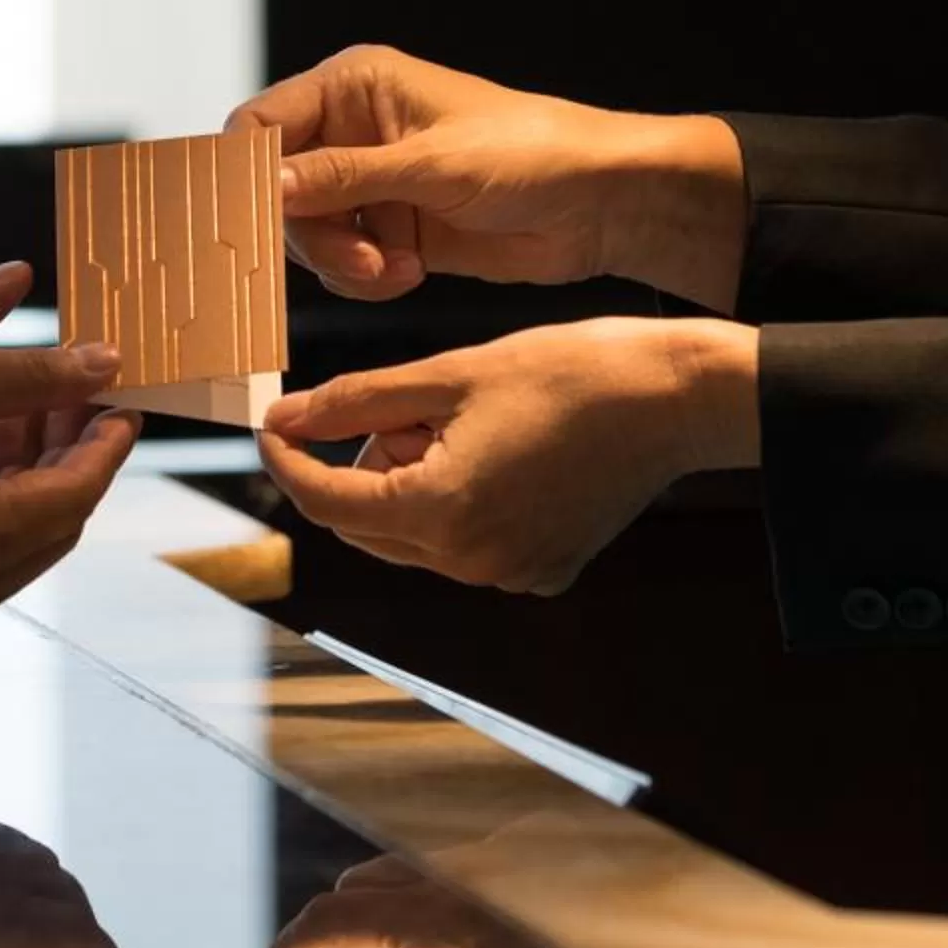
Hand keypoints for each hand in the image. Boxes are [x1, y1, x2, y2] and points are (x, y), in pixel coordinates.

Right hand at [0, 340, 140, 642]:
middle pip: (52, 523)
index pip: (77, 491)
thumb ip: (30, 373)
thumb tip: (106, 365)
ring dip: (25, 480)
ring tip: (17, 409)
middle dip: (65, 455)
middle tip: (69, 394)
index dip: (104, 439)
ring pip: (15, 544)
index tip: (119, 395)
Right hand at [226, 46, 745, 306]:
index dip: (248, 176)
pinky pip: (344, 265)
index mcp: (355, 86)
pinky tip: (410, 272)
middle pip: (277, 192)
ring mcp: (370, 184)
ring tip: (398, 269)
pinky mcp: (391, 230)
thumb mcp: (431, 164)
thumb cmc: (531, 153)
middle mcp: (353, 132)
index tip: (258, 223)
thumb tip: (265, 188)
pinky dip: (367, 280)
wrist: (598, 204)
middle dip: (314, 235)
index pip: (262, 126)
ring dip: (344, 264)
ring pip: (308, 236)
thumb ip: (343, 176)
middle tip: (363, 262)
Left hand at [257, 318, 759, 593]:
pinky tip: (500, 454)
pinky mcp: (541, 572)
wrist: (675, 398)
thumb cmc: (570, 371)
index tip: (273, 426)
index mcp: (439, 512)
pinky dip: (458, 504)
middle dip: (361, 467)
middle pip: (364, 524)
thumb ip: (355, 401)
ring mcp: (508, 576)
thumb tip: (284, 420)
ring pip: (413, 536)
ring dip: (409, 484)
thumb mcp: (448, 373)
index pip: (325, 499)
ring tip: (461, 424)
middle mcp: (469, 563)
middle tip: (402, 407)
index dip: (289, 459)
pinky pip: (466, 547)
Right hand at [269, 857, 761, 947]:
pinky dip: (427, 913)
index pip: (331, 918)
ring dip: (383, 926)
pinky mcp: (519, 861)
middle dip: (336, 939)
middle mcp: (464, 878)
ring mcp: (494, 863)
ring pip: (397, 877)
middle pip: (357, 887)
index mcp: (443, 925)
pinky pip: (442, 874)